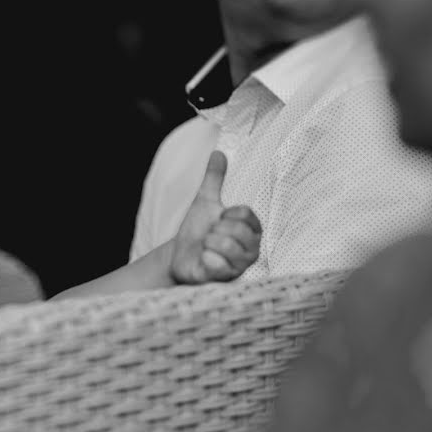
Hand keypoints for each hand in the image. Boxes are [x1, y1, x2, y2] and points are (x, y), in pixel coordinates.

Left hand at [170, 150, 261, 283]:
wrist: (179, 255)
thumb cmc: (198, 230)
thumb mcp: (205, 201)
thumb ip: (214, 179)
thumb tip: (219, 152)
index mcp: (252, 230)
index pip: (245, 213)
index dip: (225, 213)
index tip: (219, 219)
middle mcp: (252, 249)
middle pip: (236, 229)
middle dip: (214, 229)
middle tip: (210, 235)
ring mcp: (240, 266)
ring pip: (226, 245)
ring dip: (208, 242)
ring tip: (206, 247)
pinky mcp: (225, 279)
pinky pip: (215, 262)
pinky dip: (204, 257)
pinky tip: (203, 259)